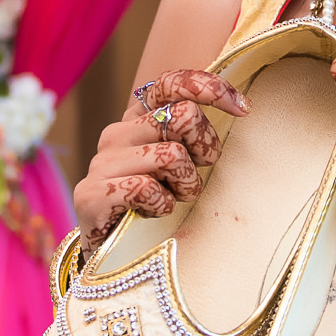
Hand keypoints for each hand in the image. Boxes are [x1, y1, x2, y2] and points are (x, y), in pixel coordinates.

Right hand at [70, 69, 249, 247]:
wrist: (110, 252)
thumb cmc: (155, 204)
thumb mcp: (181, 164)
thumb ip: (195, 134)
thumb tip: (241, 105)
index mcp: (138, 118)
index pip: (172, 83)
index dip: (212, 89)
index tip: (243, 108)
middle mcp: (117, 133)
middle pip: (184, 116)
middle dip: (205, 149)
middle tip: (194, 177)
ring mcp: (102, 162)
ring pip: (173, 155)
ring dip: (185, 186)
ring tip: (169, 200)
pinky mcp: (91, 193)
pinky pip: (147, 189)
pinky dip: (161, 207)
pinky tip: (149, 214)